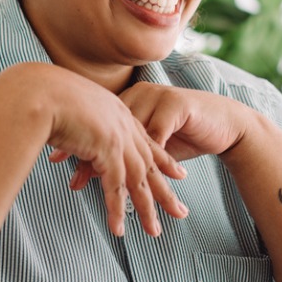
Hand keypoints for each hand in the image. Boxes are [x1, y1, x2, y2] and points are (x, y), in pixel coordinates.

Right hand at [39, 68, 188, 236]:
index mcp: (117, 112)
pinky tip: (119, 229)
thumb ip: (77, 121)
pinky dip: (117, 210)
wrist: (39, 91)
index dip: (163, 159)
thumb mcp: (69, 107)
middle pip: (150, 164)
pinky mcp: (107, 150)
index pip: (145, 140)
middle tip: (180, 211)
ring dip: (147, 208)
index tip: (178, 173)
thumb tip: (71, 133)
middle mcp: (123, 124)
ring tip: (154, 232)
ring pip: (138, 180)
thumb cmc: (43, 95)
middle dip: (165, 190)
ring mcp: (117, 138)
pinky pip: (115, 187)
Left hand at [58, 82, 250, 194]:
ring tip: (101, 185)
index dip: (78, 143)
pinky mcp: (177, 107)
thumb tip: (87, 170)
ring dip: (117, 163)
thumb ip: (121, 151)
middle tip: (72, 179)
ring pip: (130, 134)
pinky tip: (136, 175)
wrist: (224, 123)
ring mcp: (158, 98)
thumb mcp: (148, 143)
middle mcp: (140, 96)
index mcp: (129, 100)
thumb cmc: (184, 133)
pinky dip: (146, 158)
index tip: (57, 160)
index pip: (97, 122)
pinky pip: (157, 136)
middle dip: (90, 156)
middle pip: (109, 128)